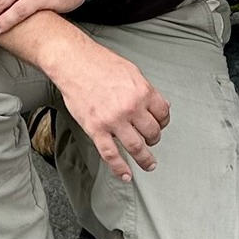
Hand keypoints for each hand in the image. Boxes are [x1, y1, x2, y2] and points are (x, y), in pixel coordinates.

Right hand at [51, 40, 170, 182]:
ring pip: (136, 147)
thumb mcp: (132, 71)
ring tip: (149, 164)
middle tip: (152, 141)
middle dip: (154, 138)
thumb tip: (161, 105)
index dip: (163, 121)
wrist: (74, 63)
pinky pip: (110, 154)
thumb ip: (147, 90)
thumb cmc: (100, 63)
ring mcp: (113, 120)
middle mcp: (131, 107)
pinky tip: (125, 175)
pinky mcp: (96, 129)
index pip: (163, 113)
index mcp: (142, 91)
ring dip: (145, 158)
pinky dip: (119, 168)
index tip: (161, 124)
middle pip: (152, 132)